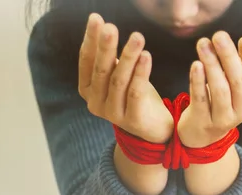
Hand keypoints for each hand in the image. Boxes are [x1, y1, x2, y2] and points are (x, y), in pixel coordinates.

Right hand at [78, 13, 172, 143]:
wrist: (154, 129)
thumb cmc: (135, 96)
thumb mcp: (118, 75)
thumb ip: (109, 58)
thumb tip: (102, 26)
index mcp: (87, 89)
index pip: (86, 60)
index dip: (91, 39)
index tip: (96, 18)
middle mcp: (95, 103)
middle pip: (101, 70)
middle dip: (105, 47)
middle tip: (111, 27)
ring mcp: (112, 114)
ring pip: (119, 80)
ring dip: (128, 57)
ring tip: (137, 37)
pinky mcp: (132, 120)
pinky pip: (136, 92)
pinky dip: (141, 73)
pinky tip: (146, 56)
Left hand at [177, 31, 241, 147]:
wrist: (202, 133)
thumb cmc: (222, 98)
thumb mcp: (236, 82)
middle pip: (239, 81)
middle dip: (228, 56)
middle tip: (219, 35)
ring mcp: (223, 119)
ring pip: (220, 90)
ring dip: (212, 64)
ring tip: (203, 44)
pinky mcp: (203, 122)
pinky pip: (201, 99)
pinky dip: (198, 81)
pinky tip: (196, 64)